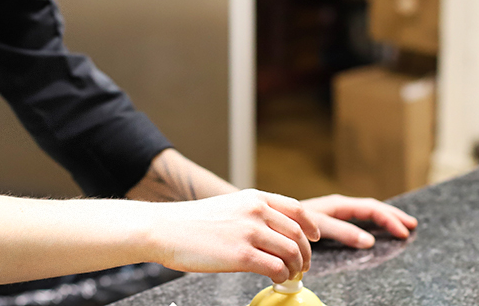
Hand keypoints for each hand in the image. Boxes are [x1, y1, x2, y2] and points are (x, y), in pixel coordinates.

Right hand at [147, 189, 320, 282]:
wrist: (163, 229)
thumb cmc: (190, 223)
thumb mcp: (228, 206)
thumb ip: (252, 214)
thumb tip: (273, 233)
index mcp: (253, 198)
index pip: (296, 210)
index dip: (310, 227)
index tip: (314, 238)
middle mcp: (256, 211)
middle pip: (298, 234)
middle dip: (305, 253)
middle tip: (302, 266)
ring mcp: (250, 232)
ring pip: (291, 252)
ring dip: (295, 267)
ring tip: (289, 275)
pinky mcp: (241, 255)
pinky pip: (276, 268)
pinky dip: (281, 276)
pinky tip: (276, 279)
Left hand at [301, 194, 417, 248]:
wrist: (273, 218)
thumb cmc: (292, 220)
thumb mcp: (320, 226)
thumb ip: (344, 232)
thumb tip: (370, 241)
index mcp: (339, 204)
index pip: (372, 209)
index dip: (389, 219)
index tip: (404, 231)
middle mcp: (339, 206)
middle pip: (373, 209)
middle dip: (393, 216)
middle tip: (412, 225)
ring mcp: (335, 213)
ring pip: (366, 213)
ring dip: (385, 218)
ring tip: (402, 226)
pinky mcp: (330, 221)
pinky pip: (357, 220)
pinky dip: (372, 224)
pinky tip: (377, 230)